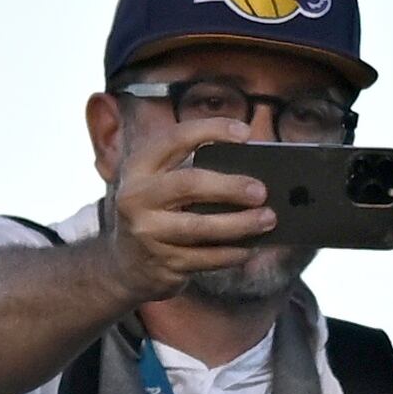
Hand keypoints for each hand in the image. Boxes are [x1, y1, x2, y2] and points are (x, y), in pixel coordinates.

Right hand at [102, 112, 277, 300]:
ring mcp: (147, 232)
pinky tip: (251, 247)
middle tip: (261, 190)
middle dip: (229, 186)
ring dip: (239, 224)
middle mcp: (137, 197)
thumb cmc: (158, 211)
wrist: (125, 263)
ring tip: (268, 219)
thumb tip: (253, 171)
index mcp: (140, 166)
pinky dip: (232, 252)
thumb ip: (194, 170)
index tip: (245, 132)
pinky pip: (205, 258)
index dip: (212, 130)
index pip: (175, 138)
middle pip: (188, 184)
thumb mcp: (161, 183)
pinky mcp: (162, 263)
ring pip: (199, 227)